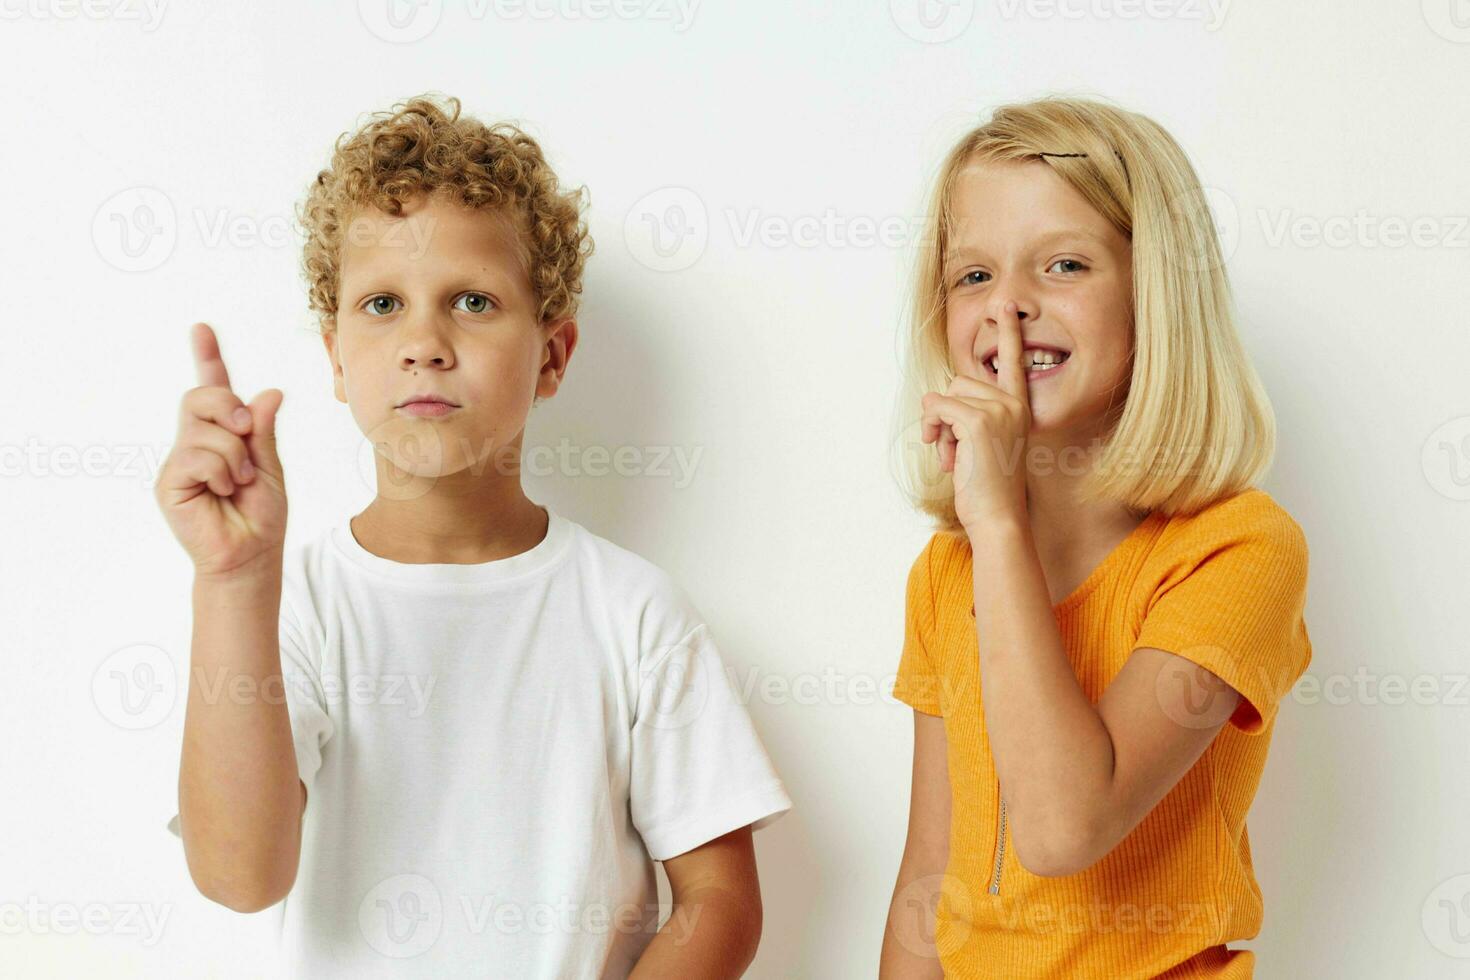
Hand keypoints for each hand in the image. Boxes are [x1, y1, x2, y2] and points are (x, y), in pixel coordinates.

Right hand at [155, 322, 287, 576]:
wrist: (251, 554)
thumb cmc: (260, 514)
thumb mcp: (270, 467)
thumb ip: (263, 431)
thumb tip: (269, 392)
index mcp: (223, 435)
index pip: (214, 390)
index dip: (208, 358)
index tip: (202, 329)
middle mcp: (196, 442)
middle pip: (200, 396)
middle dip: (227, 406)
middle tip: (245, 433)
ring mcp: (180, 461)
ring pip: (204, 429)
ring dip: (234, 455)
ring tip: (239, 482)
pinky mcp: (169, 482)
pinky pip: (196, 457)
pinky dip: (221, 472)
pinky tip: (224, 491)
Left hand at [920, 300, 1031, 532]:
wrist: (998, 517)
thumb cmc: (988, 485)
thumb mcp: (984, 444)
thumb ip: (972, 416)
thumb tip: (939, 403)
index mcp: (1017, 407)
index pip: (1012, 361)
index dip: (1008, 332)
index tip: (1004, 304)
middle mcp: (1011, 404)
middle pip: (959, 381)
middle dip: (945, 414)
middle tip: (954, 448)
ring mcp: (998, 410)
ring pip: (945, 395)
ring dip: (938, 425)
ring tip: (952, 454)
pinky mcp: (978, 421)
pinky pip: (937, 408)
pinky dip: (932, 430)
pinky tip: (945, 455)